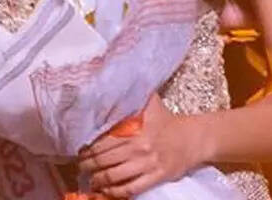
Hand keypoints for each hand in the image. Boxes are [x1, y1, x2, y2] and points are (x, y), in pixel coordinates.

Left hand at [77, 96, 206, 197]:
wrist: (193, 139)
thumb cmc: (167, 121)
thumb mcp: (149, 103)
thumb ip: (130, 95)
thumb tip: (110, 82)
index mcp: (135, 130)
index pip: (102, 141)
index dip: (87, 147)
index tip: (78, 150)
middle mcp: (140, 148)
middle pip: (104, 159)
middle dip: (87, 164)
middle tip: (79, 165)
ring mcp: (148, 165)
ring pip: (114, 176)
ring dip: (98, 179)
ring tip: (90, 178)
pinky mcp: (157, 178)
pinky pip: (131, 189)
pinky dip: (115, 192)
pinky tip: (106, 190)